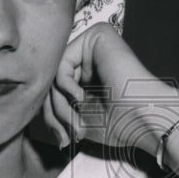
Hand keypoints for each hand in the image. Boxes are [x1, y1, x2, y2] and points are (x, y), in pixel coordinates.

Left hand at [42, 23, 178, 153]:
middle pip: (51, 81)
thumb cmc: (120, 124)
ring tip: (76, 123)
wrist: (146, 119)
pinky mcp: (97, 36)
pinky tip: (81, 99)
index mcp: (88, 72)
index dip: (52, 117)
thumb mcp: (79, 120)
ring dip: (59, 106)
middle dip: (54, 114)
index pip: (54, 90)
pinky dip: (64, 87)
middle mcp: (90, 54)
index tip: (63, 141)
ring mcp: (93, 43)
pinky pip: (61, 62)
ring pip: (54, 74)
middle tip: (67, 136)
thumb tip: (31, 112)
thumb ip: (56, 110)